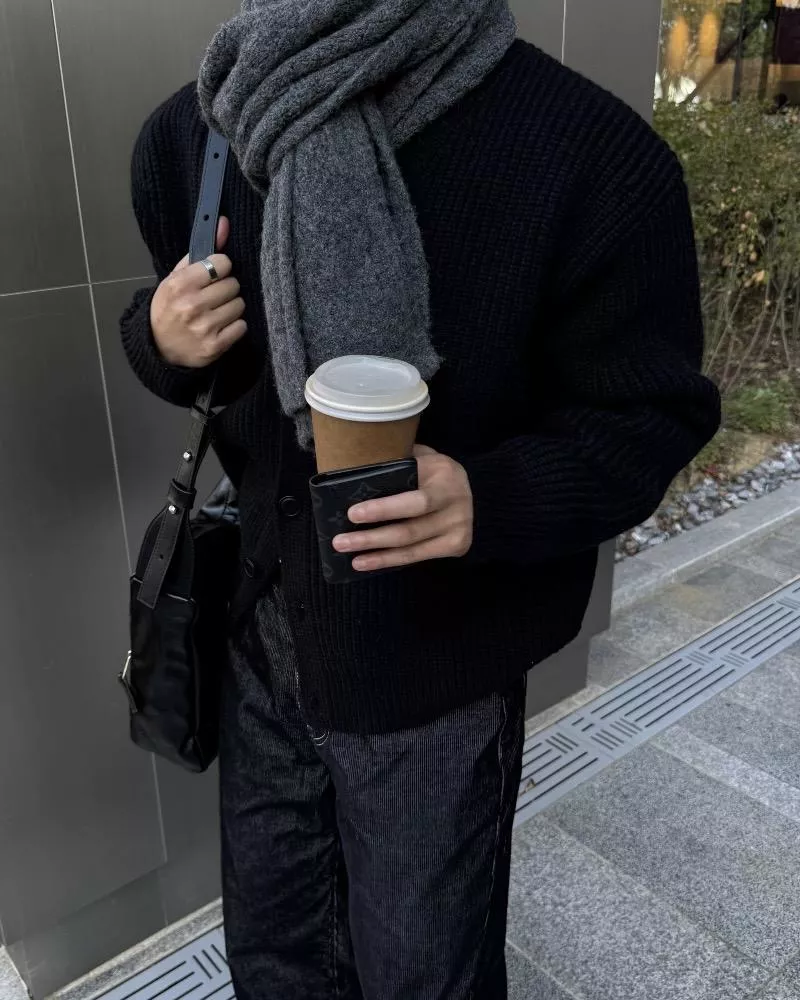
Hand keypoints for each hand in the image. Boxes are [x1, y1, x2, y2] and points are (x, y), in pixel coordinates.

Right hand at [151, 216, 246, 367]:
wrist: (159, 346)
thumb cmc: (170, 306)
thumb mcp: (177, 277)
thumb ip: (202, 250)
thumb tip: (224, 222)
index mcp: (180, 285)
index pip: (221, 263)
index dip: (220, 268)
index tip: (214, 275)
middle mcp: (192, 305)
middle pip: (233, 285)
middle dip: (226, 288)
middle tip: (214, 296)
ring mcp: (205, 327)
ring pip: (239, 305)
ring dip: (231, 307)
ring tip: (217, 311)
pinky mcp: (215, 346)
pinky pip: (241, 326)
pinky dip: (235, 326)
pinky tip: (221, 326)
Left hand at [333, 445, 473, 571]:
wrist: (464, 485)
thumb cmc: (428, 469)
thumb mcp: (417, 457)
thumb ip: (395, 464)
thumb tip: (352, 476)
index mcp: (446, 474)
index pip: (412, 499)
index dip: (382, 510)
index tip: (352, 514)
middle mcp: (457, 502)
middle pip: (410, 529)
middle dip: (372, 537)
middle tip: (340, 542)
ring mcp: (460, 526)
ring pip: (411, 546)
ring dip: (377, 555)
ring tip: (350, 557)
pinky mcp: (459, 544)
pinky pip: (418, 556)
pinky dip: (390, 561)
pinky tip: (368, 562)